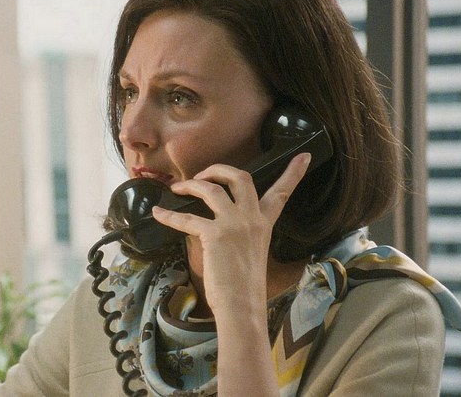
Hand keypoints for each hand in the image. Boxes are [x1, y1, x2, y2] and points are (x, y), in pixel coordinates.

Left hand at [151, 152, 310, 311]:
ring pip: (212, 189)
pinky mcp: (215, 235)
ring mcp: (234, 224)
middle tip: (202, 174)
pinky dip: (168, 216)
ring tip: (177, 188)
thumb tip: (215, 227)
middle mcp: (252, 219)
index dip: (293, 173)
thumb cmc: (243, 287)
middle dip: (219, 169)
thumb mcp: (250, 253)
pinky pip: (186, 219)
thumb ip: (240, 234)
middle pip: (241, 177)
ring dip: (191, 185)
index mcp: (264, 224)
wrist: (241, 306)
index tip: (303, 155)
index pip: (282, 193)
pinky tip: (157, 214)